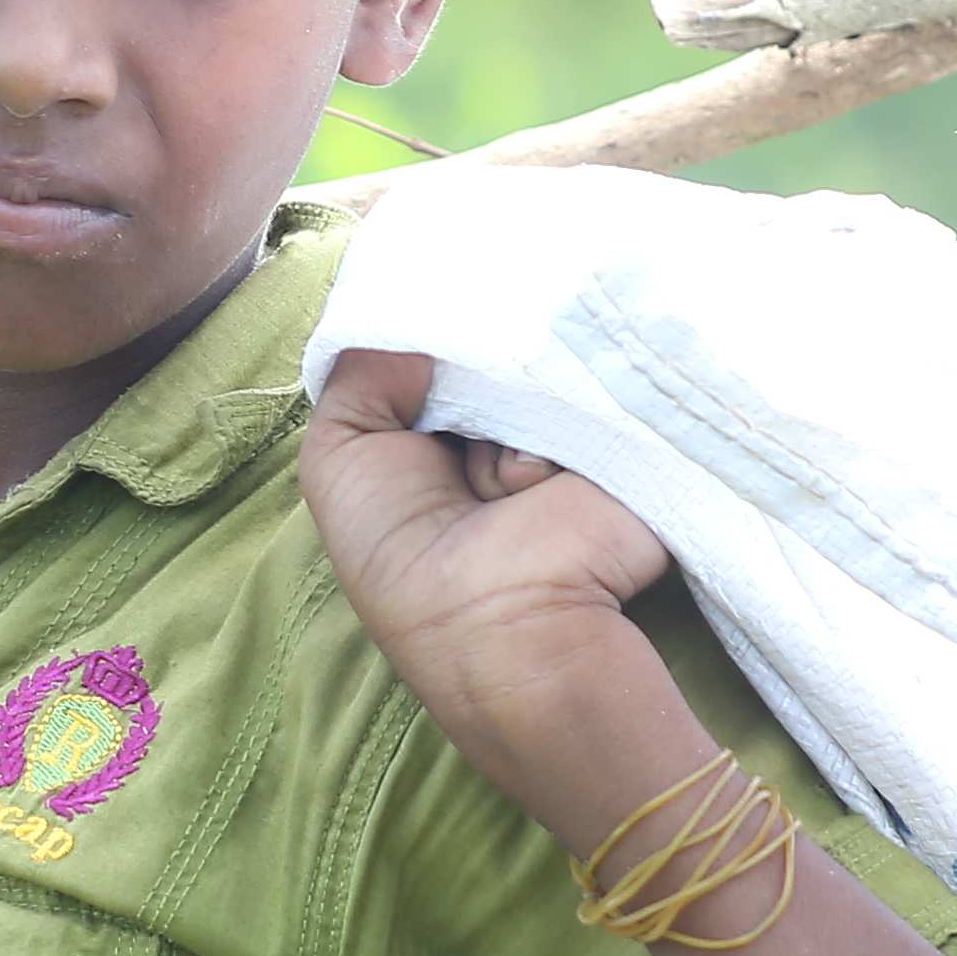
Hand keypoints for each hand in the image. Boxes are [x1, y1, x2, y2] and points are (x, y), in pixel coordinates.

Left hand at [298, 348, 675, 784]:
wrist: (503, 623)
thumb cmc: (402, 552)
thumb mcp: (338, 460)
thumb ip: (355, 378)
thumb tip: (410, 332)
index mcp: (438, 441)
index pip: (434, 354)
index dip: (423, 346)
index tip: (415, 354)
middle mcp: (501, 433)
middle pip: (486, 349)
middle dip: (466, 369)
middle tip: (456, 428)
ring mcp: (563, 434)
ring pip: (533, 365)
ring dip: (508, 410)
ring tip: (504, 484)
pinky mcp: (618, 439)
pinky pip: (586, 387)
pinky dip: (558, 424)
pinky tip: (541, 483)